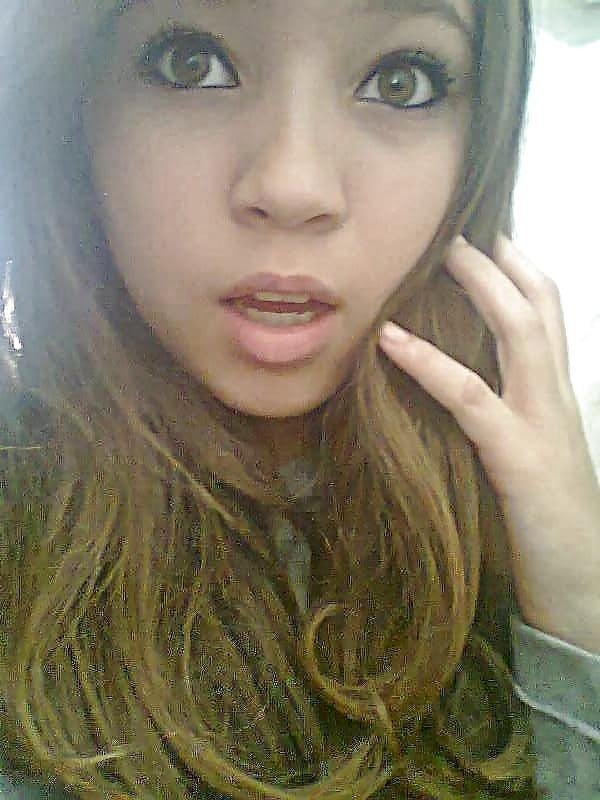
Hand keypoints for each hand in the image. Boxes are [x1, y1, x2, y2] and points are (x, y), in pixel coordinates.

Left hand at [378, 235, 599, 653]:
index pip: (548, 317)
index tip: (484, 240)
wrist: (586, 593)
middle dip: (502, 260)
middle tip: (458, 226)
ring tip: (438, 252)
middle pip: (540, 307)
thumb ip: (504, 420)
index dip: (520, 272)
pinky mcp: (520, 460)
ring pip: (521, 334)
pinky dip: (430, 363)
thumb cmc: (549, 528)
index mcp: (556, 399)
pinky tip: (391, 340)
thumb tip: (462, 390)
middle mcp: (556, 400)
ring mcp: (543, 425)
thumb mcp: (529, 459)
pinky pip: (471, 398)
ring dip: (480, 286)